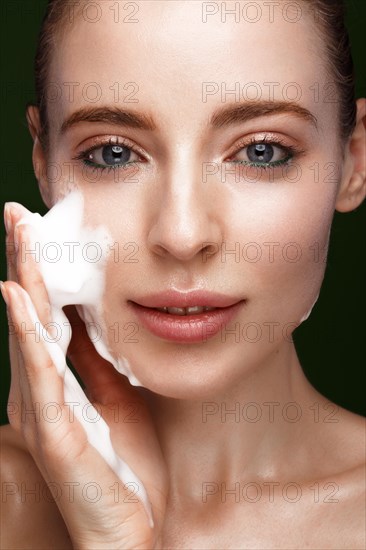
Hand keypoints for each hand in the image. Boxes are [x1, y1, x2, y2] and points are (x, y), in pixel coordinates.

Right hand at [2, 202, 167, 548]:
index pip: (47, 313)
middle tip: (17, 212)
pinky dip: (28, 331)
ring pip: (30, 330)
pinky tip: (19, 296)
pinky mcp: (54, 430)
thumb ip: (97, 360)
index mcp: (56, 380)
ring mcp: (42, 408)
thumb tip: (94, 317)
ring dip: (24, 278)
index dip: (40, 269)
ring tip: (18, 233)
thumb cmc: (121, 465)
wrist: (127, 530)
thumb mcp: (116, 397)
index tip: (38, 227)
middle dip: (24, 259)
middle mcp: (40, 388)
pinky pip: (41, 371)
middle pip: (31, 311)